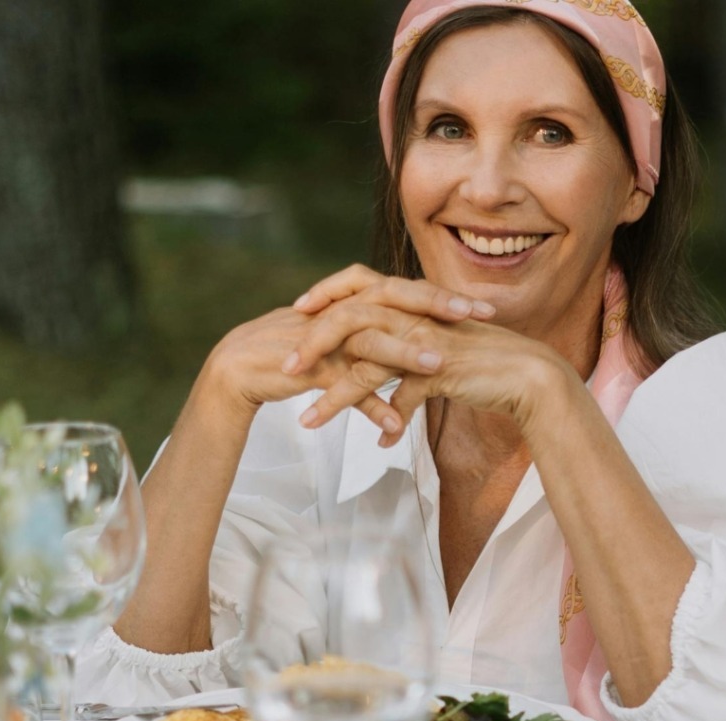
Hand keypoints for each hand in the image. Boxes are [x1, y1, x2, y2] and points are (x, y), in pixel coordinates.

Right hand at [202, 266, 493, 434]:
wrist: (240, 370)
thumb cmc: (299, 355)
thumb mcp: (347, 343)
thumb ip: (380, 339)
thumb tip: (422, 343)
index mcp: (354, 302)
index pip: (405, 291)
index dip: (444, 297)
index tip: (485, 308)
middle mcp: (342, 312)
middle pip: (393, 301)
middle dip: (435, 307)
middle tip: (474, 315)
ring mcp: (324, 338)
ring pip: (369, 340)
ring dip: (403, 353)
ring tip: (438, 364)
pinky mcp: (307, 367)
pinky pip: (342, 384)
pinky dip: (367, 404)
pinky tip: (394, 424)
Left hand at [284, 266, 573, 446]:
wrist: (528, 374)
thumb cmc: (484, 364)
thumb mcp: (436, 352)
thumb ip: (405, 353)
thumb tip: (380, 371)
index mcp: (411, 302)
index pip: (357, 283)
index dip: (326, 293)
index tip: (298, 313)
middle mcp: (414, 315)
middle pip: (348, 319)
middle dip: (311, 345)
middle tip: (284, 369)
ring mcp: (425, 340)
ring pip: (365, 364)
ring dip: (333, 396)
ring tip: (308, 423)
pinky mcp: (439, 368)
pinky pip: (400, 396)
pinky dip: (386, 423)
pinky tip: (379, 447)